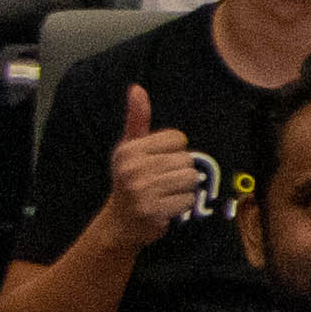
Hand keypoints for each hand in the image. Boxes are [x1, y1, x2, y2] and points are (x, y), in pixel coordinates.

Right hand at [100, 84, 202, 248]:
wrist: (120, 223)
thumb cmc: (129, 179)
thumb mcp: (130, 147)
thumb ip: (137, 118)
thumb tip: (137, 88)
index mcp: (129, 149)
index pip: (178, 138)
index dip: (174, 150)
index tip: (158, 162)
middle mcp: (132, 168)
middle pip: (186, 159)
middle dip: (179, 171)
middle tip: (161, 182)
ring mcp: (141, 191)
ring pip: (189, 179)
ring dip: (182, 189)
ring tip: (164, 193)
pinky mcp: (152, 211)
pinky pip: (187, 200)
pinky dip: (181, 205)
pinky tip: (165, 206)